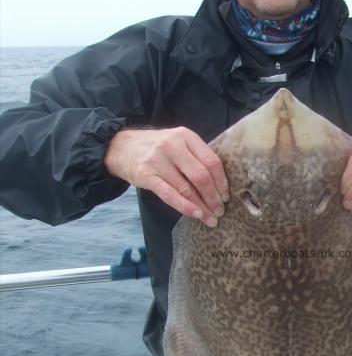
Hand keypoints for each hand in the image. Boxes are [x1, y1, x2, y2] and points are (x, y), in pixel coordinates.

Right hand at [103, 127, 228, 225]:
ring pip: (186, 188)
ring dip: (201, 206)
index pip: (212, 161)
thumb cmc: (156, 147)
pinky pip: (169, 195)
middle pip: (201, 176)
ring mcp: (158, 160)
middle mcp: (173, 146)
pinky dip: (185, 207)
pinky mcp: (146, 175)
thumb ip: (196, 156)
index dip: (222, 182)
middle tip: (220, 211)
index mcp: (186, 136)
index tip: (226, 196)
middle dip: (214, 197)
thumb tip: (220, 184)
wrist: (120, 146)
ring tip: (210, 218)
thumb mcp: (178, 142)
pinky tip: (195, 214)